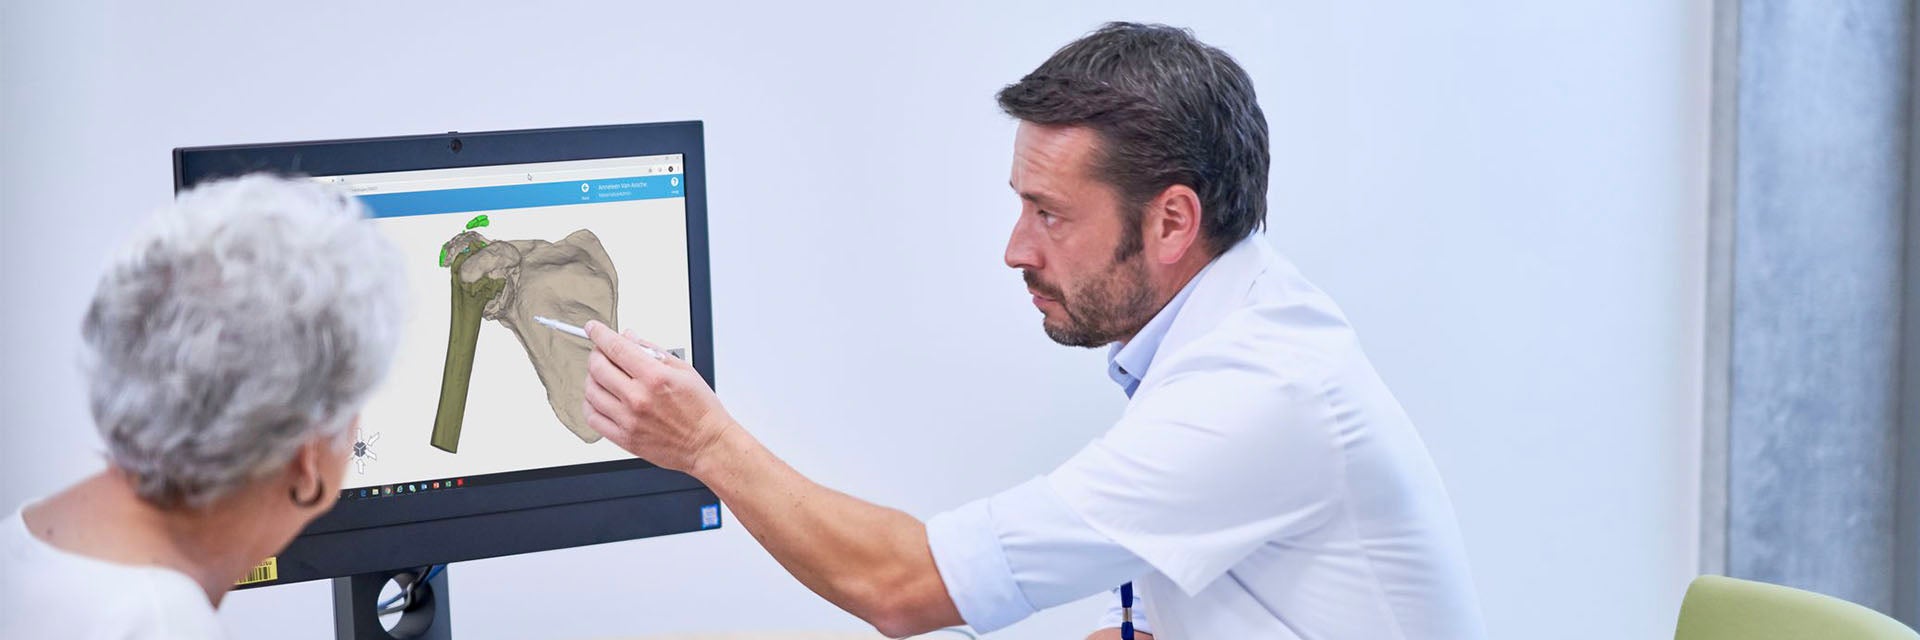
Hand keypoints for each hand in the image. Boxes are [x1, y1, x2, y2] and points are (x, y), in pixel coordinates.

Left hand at [581, 320, 732, 472]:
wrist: (707, 444)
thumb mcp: (684, 370)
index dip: (599, 334)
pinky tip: (600, 398)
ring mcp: (629, 420)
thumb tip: (629, 338)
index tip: (593, 329)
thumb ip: (653, 351)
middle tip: (602, 353)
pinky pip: (593, 417)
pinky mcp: (624, 438)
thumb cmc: (701, 410)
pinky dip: (590, 404)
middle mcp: (638, 398)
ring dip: (592, 378)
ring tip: (603, 376)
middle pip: (598, 367)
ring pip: (591, 391)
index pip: (616, 348)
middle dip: (596, 354)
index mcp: (655, 377)